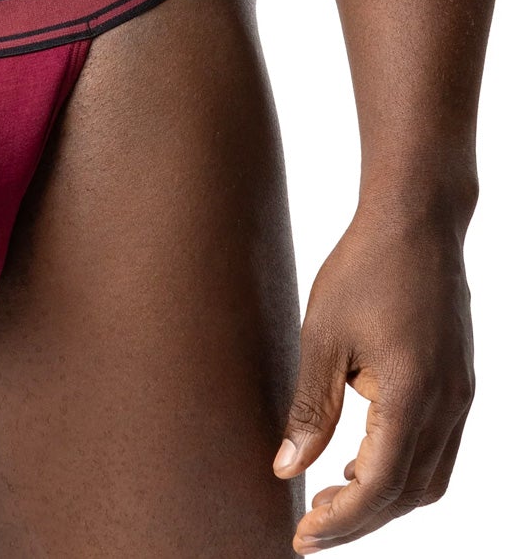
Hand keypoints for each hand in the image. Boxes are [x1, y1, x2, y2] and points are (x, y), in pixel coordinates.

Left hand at [272, 210, 474, 551]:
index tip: (302, 538)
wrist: (416, 220)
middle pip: (407, 494)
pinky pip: (439, 450)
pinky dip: (403, 470)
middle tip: (309, 528)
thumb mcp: (322, 337)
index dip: (341, 522)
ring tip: (331, 498)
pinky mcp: (460, 383)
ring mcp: (460, 396)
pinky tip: (362, 460)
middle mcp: (447, 405)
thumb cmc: (363, 269)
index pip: (378, 487)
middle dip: (360, 520)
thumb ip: (309, 410)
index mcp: (411, 395)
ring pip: (429, 479)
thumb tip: (286, 470)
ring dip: (384, 500)